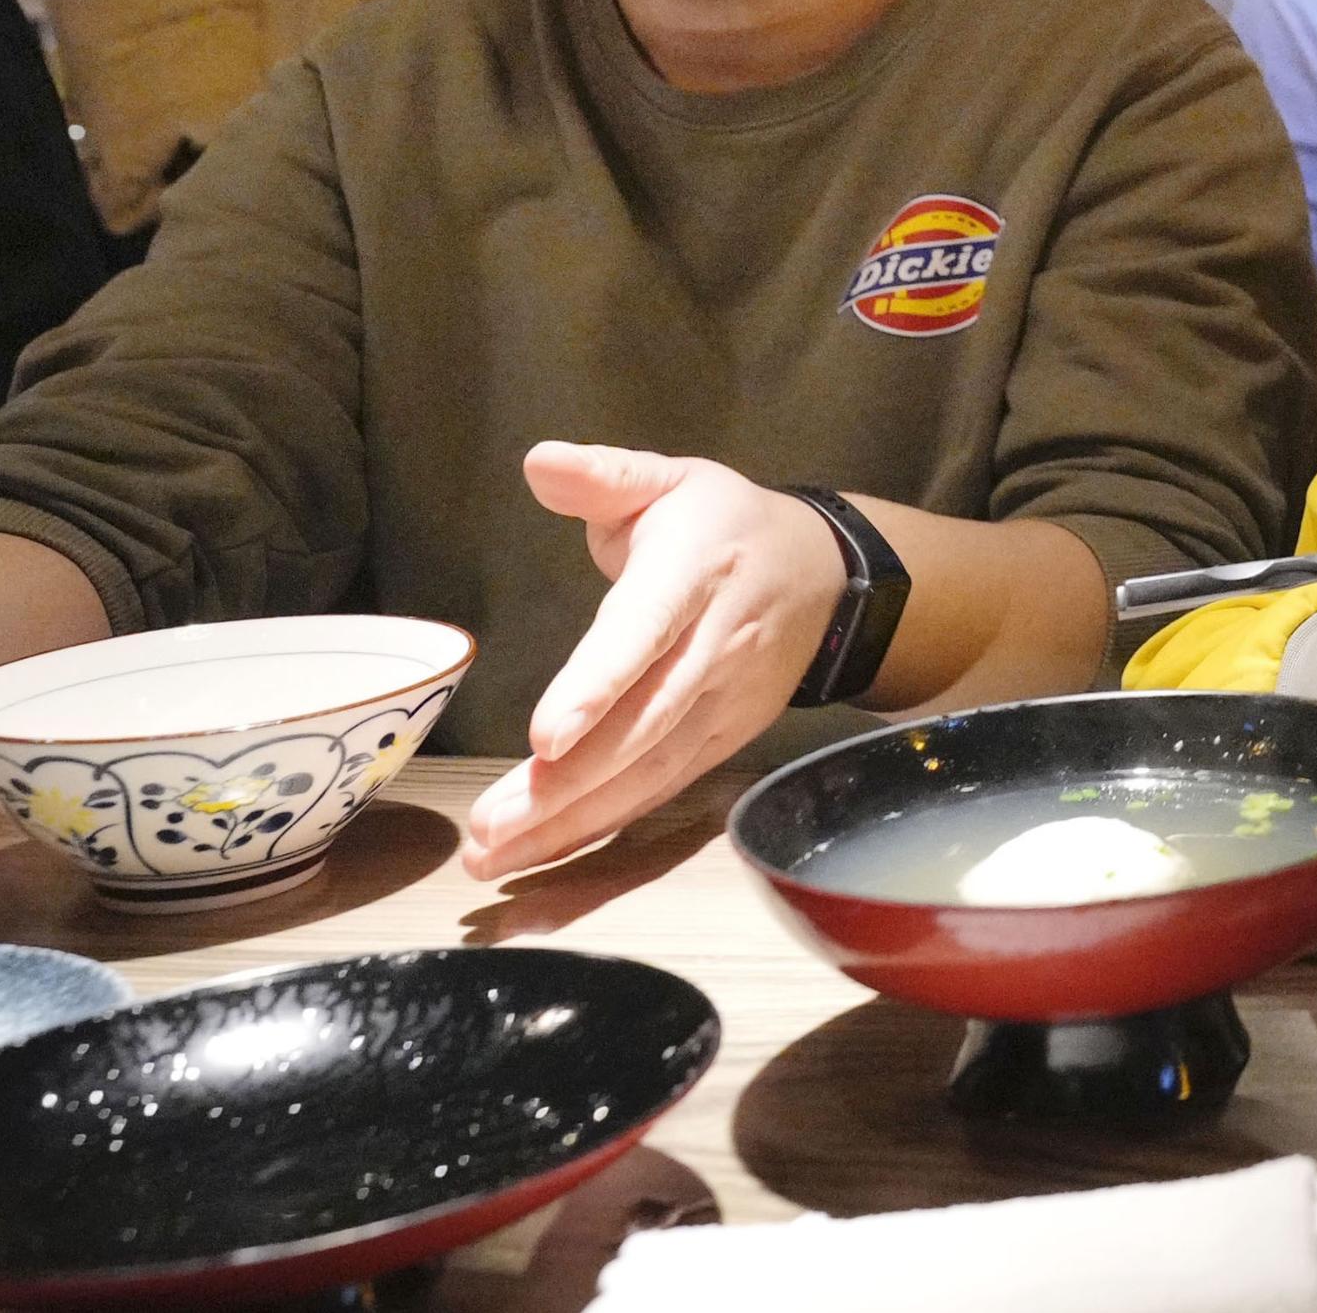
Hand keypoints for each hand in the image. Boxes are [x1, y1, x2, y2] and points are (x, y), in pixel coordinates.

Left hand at [461, 444, 845, 880]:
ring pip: (649, 770)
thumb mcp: (671, 481)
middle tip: (491, 825)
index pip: (645, 633)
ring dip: (573, 819)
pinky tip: (543, 850)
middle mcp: (714, 646)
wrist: (825, 574)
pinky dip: (603, 825)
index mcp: (694, 572)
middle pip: (642, 725)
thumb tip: (539, 462)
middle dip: (567, 783)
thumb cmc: (724, 525)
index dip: (598, 686)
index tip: (545, 736)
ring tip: (497, 853)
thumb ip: (604, 475)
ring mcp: (724, 702)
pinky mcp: (724, 738)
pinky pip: (661, 788)